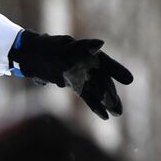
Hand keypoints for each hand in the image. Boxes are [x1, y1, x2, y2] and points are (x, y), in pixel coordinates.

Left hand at [8, 30, 133, 119]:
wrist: (31, 54)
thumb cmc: (48, 47)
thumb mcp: (62, 46)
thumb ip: (82, 47)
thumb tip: (100, 44)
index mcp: (88, 53)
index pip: (106, 63)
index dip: (117, 71)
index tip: (129, 80)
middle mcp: (88, 64)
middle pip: (102, 81)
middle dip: (111, 94)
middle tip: (119, 109)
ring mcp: (82, 74)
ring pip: (97, 90)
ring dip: (106, 102)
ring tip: (117, 114)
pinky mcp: (74, 83)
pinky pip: (87, 95)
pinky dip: (94, 105)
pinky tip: (104, 116)